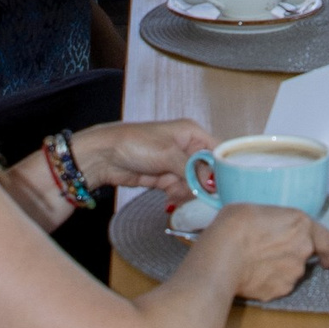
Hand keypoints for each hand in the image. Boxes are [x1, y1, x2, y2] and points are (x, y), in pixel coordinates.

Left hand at [71, 118, 212, 193]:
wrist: (105, 156)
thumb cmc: (135, 143)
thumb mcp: (168, 154)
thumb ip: (193, 169)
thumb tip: (212, 184)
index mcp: (192, 133)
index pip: (218, 151)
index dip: (223, 168)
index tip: (223, 186)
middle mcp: (188, 148)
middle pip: (208, 171)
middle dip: (201, 184)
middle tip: (191, 190)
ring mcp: (177, 164)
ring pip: (195, 184)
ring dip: (187, 191)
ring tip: (172, 189)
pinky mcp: (167, 178)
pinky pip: (181, 190)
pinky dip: (177, 194)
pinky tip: (167, 193)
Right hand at [197, 202, 328, 301]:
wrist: (222, 255)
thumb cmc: (235, 224)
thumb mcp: (258, 209)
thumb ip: (275, 222)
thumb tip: (271, 229)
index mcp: (301, 224)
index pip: (327, 240)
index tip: (327, 258)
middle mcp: (303, 250)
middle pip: (304, 256)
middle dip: (291, 256)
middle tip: (268, 251)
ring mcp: (292, 273)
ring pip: (290, 272)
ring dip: (278, 269)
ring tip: (254, 262)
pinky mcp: (278, 291)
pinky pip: (276, 286)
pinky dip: (267, 282)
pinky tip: (250, 275)